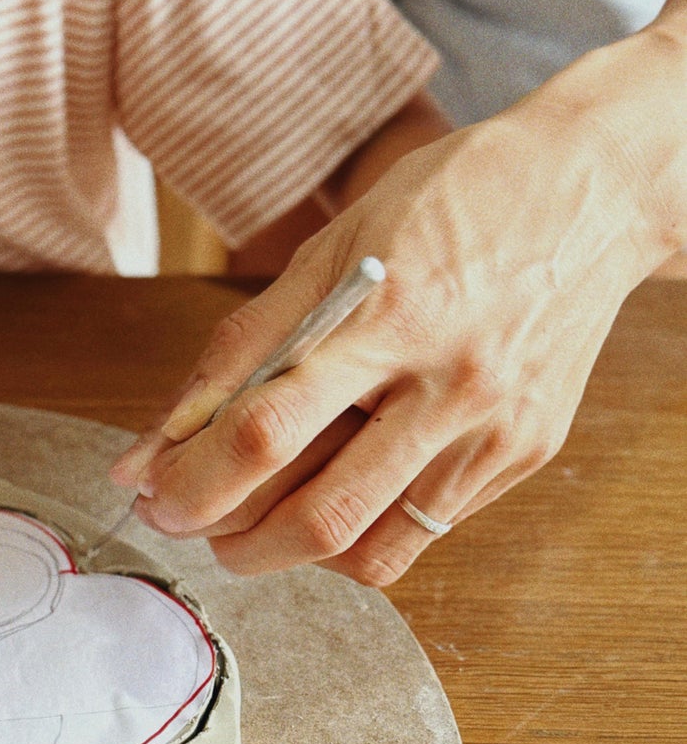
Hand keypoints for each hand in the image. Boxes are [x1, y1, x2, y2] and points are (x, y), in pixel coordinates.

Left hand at [113, 20, 686, 585]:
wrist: (591, 189)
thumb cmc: (452, 201)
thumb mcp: (332, 246)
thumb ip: (243, 349)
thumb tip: (160, 438)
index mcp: (391, 319)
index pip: (268, 431)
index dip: (193, 479)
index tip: (151, 493)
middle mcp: (450, 386)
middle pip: (319, 515)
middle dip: (232, 540)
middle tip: (191, 522)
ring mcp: (495, 430)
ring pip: (372, 547)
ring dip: (290, 554)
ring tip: (253, 522)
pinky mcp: (524, 454)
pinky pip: (425, 530)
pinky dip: (360, 536)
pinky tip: (333, 498)